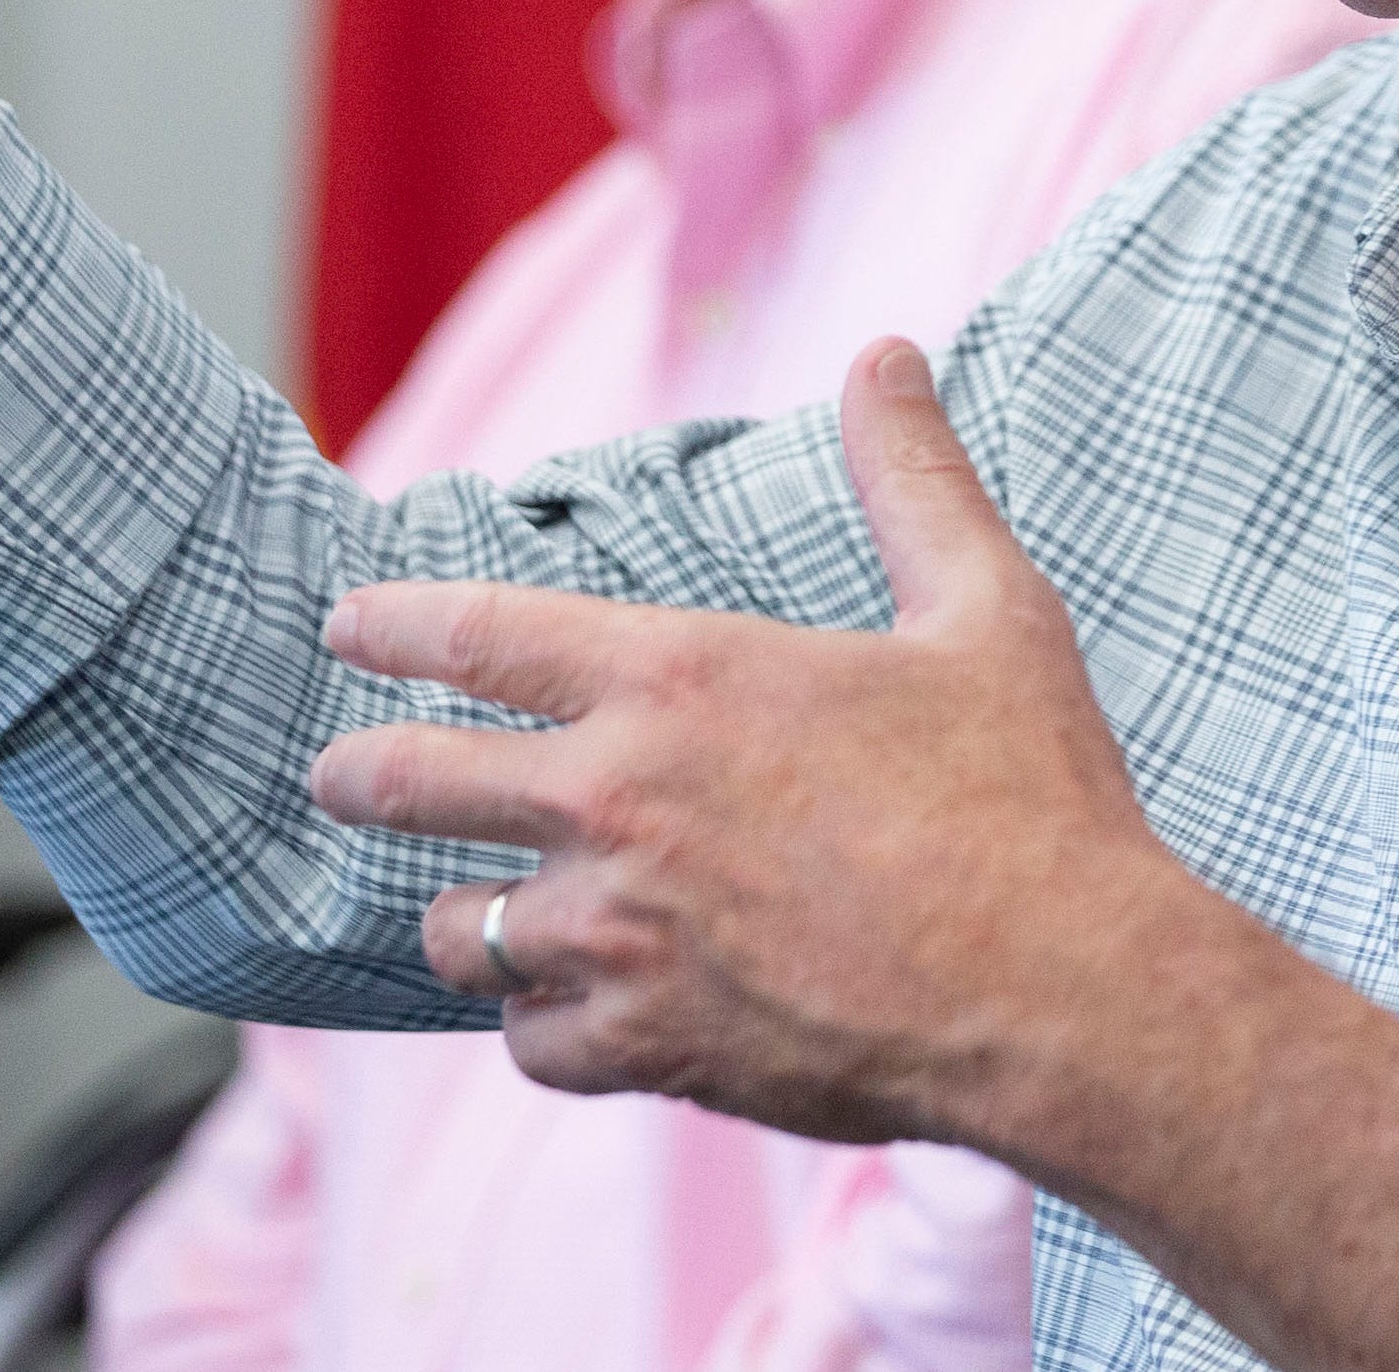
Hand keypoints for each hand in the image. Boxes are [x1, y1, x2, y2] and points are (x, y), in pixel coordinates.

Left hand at [310, 338, 1201, 1140]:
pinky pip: (531, 1042)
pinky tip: (569, 1016)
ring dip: (468, 918)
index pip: (479, 631)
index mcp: (680, 677)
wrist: (1059, 992)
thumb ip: (913, 478)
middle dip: (359, 774)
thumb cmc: (1029, 797)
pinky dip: (542, 1027)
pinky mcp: (648, 1044)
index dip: (395, 623)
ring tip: (475, 916)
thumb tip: (890, 354)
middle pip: (412, 781)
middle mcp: (617, 799)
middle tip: (338, 777)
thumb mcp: (985, 608)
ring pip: (461, 930)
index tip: (346, 624)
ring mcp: (620, 932)